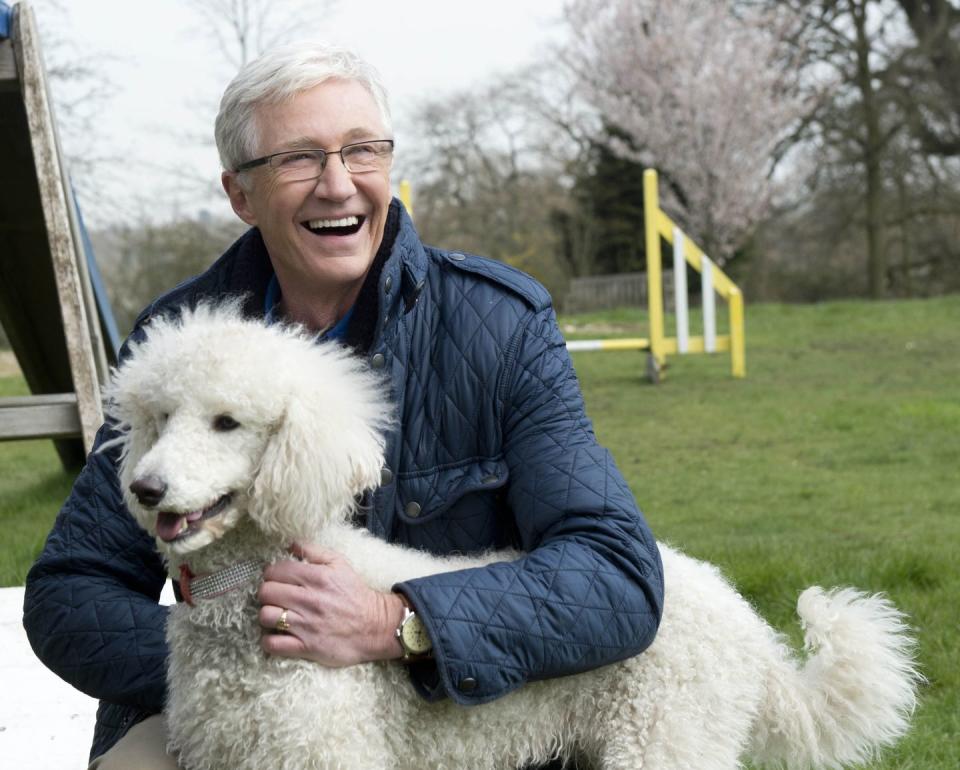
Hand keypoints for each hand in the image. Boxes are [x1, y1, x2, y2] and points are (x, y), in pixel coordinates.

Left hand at [257, 542, 405, 665]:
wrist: (376, 626)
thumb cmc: (355, 593)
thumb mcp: (340, 564)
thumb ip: (313, 550)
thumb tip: (289, 543)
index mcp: (316, 577)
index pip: (274, 571)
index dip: (271, 574)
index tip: (277, 579)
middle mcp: (308, 599)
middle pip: (265, 592)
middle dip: (267, 593)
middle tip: (276, 597)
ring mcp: (306, 624)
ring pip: (265, 616)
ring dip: (267, 616)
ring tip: (276, 615)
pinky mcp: (306, 647)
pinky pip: (272, 644)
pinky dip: (269, 640)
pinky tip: (277, 635)